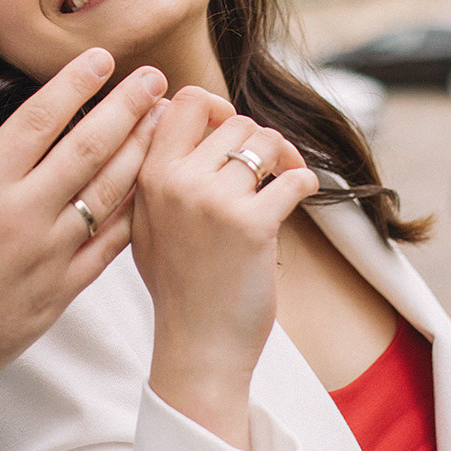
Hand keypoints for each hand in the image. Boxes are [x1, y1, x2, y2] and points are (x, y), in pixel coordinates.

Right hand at [0, 50, 165, 401]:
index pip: (41, 119)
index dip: (76, 84)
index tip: (103, 58)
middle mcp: (21, 216)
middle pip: (88, 149)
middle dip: (127, 108)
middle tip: (155, 79)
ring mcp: (45, 258)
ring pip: (107, 196)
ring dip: (139, 154)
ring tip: (163, 124)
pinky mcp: (57, 296)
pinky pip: (106, 250)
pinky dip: (131, 217)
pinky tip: (150, 192)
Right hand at [132, 87, 316, 447]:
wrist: (198, 348)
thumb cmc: (178, 288)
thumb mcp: (145, 224)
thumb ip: (156, 171)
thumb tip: (172, 111)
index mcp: (150, 177)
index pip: (184, 102)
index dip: (215, 106)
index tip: (230, 126)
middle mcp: (178, 182)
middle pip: (235, 121)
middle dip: (256, 141)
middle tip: (265, 169)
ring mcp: (215, 202)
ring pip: (266, 142)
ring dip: (282, 158)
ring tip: (282, 181)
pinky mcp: (253, 224)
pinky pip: (295, 178)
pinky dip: (305, 181)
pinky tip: (300, 195)